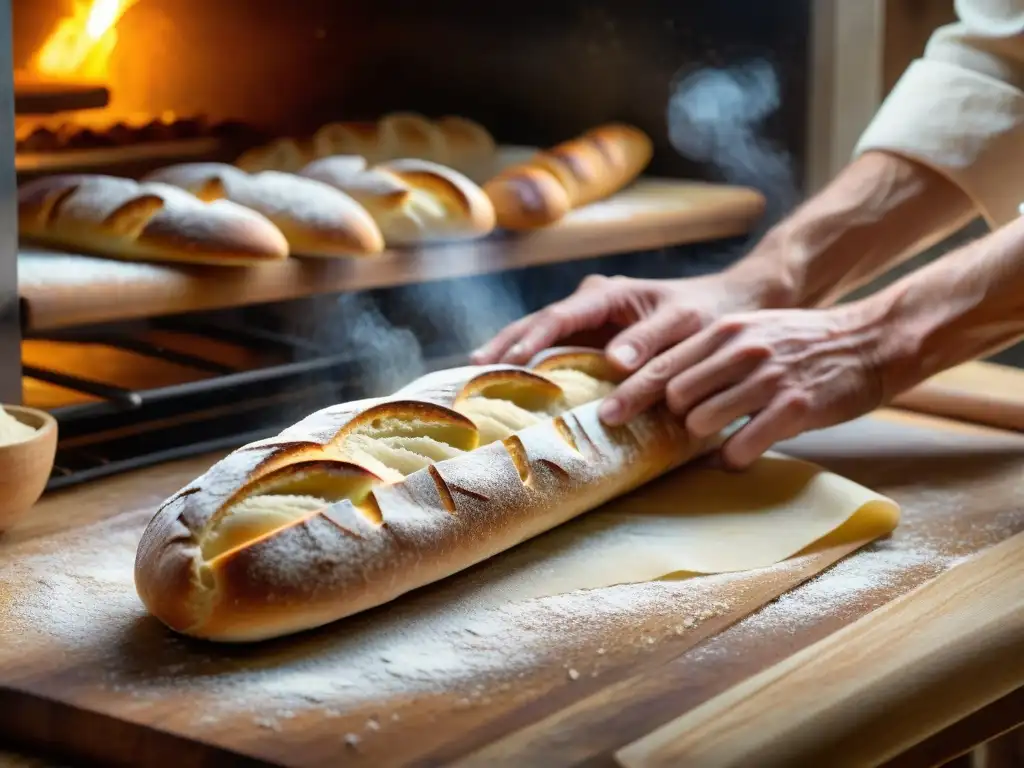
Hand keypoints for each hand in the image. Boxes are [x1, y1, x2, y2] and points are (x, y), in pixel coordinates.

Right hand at [471, 271, 781, 369]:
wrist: (728, 307)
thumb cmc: (708, 315)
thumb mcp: (684, 326)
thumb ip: (650, 342)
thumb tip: (613, 363)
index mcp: (609, 295)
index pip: (560, 317)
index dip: (531, 340)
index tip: (508, 362)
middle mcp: (591, 303)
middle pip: (537, 323)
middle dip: (504, 345)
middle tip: (472, 371)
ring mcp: (588, 320)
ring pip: (539, 335)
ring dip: (511, 353)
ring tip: (478, 376)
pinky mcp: (593, 339)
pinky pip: (555, 350)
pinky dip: (532, 364)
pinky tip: (511, 383)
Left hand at [599, 301, 894, 467]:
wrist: (869, 342)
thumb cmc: (801, 343)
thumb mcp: (751, 331)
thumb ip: (710, 352)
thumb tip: (666, 386)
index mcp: (724, 331)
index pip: (663, 365)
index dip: (630, 393)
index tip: (607, 415)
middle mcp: (741, 352)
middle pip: (676, 396)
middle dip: (671, 419)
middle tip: (682, 428)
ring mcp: (767, 379)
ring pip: (703, 421)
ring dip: (702, 438)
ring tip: (718, 436)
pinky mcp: (794, 408)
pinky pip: (742, 446)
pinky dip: (733, 457)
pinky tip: (740, 453)